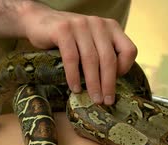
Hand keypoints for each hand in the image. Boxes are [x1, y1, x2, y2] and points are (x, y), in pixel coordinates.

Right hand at [21, 5, 136, 104]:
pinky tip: (75, 88)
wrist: (38, 21)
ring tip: (94, 99)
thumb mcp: (91, 42)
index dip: (125, 68)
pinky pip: (71, 58)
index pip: (129, 50)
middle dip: (108, 83)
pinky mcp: (63, 30)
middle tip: (106, 101)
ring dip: (93, 83)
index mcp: (111, 27)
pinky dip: (74, 76)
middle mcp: (98, 24)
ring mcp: (80, 25)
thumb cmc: (69, 38)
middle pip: (109, 58)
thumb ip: (103, 54)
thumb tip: (111, 86)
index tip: (116, 81)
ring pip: (91, 60)